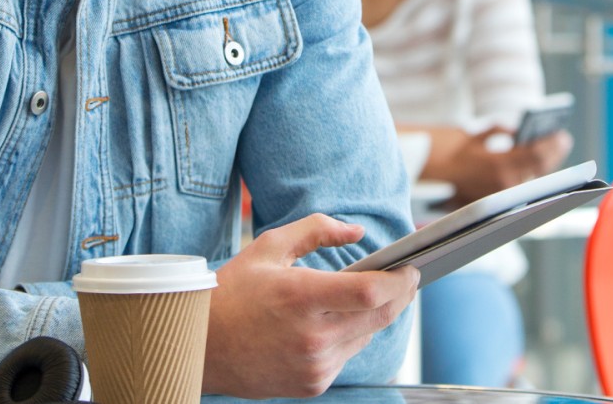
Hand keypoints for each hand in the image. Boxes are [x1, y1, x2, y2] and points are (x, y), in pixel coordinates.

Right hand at [202, 213, 418, 397]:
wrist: (202, 347)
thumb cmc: (233, 292)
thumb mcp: (269, 247)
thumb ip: (315, 230)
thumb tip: (356, 231)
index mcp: (300, 297)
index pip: (369, 292)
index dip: (399, 280)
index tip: (410, 268)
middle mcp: (311, 336)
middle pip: (379, 316)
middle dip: (400, 296)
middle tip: (405, 279)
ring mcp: (314, 364)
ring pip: (366, 337)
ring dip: (372, 316)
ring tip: (364, 297)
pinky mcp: (313, 384)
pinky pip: (347, 356)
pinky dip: (349, 337)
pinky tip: (333, 324)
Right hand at [436, 127, 573, 206]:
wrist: (439, 174)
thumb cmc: (458, 151)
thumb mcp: (479, 135)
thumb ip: (502, 131)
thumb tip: (521, 132)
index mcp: (498, 164)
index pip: (536, 155)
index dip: (551, 145)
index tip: (561, 134)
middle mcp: (505, 182)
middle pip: (541, 168)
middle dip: (554, 152)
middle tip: (563, 139)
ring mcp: (505, 191)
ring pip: (536, 177)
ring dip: (548, 161)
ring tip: (557, 148)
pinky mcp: (503, 196)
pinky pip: (527, 182)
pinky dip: (537, 170)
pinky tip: (544, 159)